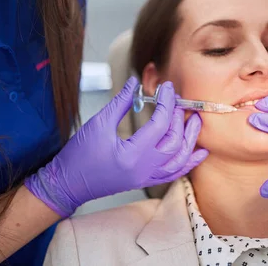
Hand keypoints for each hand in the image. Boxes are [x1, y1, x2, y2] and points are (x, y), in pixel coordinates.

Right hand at [25, 78, 207, 216]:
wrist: (67, 184)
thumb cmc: (78, 155)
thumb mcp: (97, 124)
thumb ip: (120, 102)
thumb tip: (135, 83)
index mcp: (132, 154)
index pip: (159, 124)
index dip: (166, 102)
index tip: (167, 87)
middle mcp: (143, 169)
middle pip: (174, 141)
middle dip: (179, 118)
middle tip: (177, 100)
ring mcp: (146, 178)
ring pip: (180, 160)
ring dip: (190, 139)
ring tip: (195, 120)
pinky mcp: (144, 181)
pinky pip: (174, 174)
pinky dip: (189, 162)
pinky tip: (199, 152)